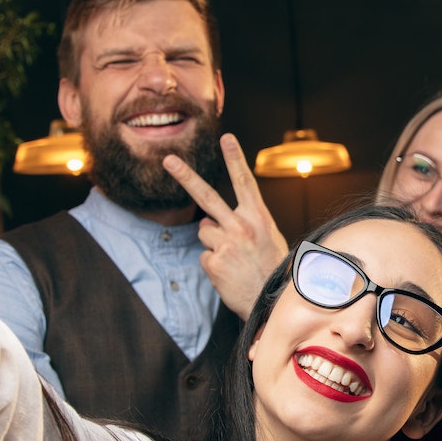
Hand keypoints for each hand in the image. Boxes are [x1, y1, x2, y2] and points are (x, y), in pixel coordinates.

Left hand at [163, 135, 288, 316]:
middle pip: (206, 197)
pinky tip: (229, 273)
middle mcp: (241, 227)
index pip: (245, 182)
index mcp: (259, 218)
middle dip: (185, 176)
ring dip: (213, 243)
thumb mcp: (268, 240)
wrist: (274, 304)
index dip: (234, 158)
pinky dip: (213, 265)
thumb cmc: (273, 270)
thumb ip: (241, 224)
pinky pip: (204, 257)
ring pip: (204, 232)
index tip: (225, 136)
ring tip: (234, 259)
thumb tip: (206, 223)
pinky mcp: (213, 263)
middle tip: (167, 159)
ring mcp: (225, 244)